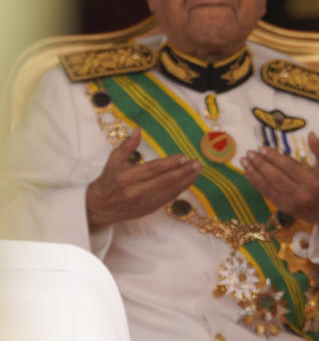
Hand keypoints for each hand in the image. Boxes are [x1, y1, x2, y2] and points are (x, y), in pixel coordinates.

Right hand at [86, 128, 202, 227]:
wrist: (99, 207)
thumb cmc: (108, 180)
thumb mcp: (114, 160)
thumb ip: (127, 145)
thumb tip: (138, 130)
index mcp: (126, 178)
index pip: (153, 169)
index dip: (170, 163)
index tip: (184, 157)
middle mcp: (135, 192)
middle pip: (165, 181)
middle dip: (184, 172)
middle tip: (197, 163)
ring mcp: (143, 203)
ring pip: (170, 191)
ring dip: (186, 181)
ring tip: (197, 171)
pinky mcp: (148, 210)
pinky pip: (168, 199)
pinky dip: (180, 190)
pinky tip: (189, 181)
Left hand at [241, 132, 318, 233]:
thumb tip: (310, 134)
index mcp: (313, 181)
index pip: (289, 168)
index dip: (274, 158)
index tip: (262, 148)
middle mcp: (301, 193)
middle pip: (276, 177)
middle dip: (260, 164)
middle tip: (250, 153)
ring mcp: (292, 203)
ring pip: (268, 187)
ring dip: (254, 174)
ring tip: (244, 161)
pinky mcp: (285, 209)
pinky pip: (267, 195)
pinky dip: (256, 184)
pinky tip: (248, 174)